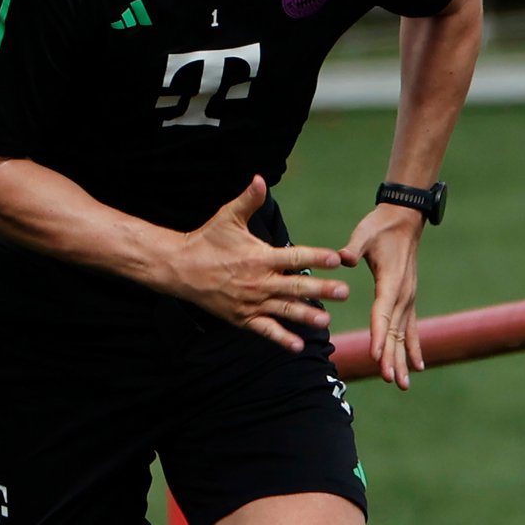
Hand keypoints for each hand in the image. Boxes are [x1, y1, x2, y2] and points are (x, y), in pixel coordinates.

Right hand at [163, 176, 348, 350]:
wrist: (180, 268)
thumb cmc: (207, 240)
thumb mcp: (227, 217)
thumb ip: (248, 200)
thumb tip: (260, 179)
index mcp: (259, 257)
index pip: (294, 256)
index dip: (316, 257)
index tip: (337, 259)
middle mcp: (258, 281)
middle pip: (295, 286)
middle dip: (321, 289)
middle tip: (344, 292)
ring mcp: (251, 302)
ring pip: (284, 310)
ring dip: (306, 315)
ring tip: (326, 319)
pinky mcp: (242, 318)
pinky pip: (265, 330)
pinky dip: (281, 339)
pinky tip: (298, 345)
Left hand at [340, 204, 426, 388]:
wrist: (404, 219)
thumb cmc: (380, 226)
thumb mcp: (364, 233)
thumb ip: (353, 247)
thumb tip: (342, 257)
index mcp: (391, 281)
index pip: (383, 314)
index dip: (379, 336)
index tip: (376, 357)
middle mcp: (403, 295)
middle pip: (394, 331)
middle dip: (391, 357)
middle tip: (389, 380)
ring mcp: (408, 299)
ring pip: (404, 335)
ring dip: (403, 360)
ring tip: (401, 384)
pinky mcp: (408, 299)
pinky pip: (411, 328)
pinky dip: (414, 348)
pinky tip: (417, 367)